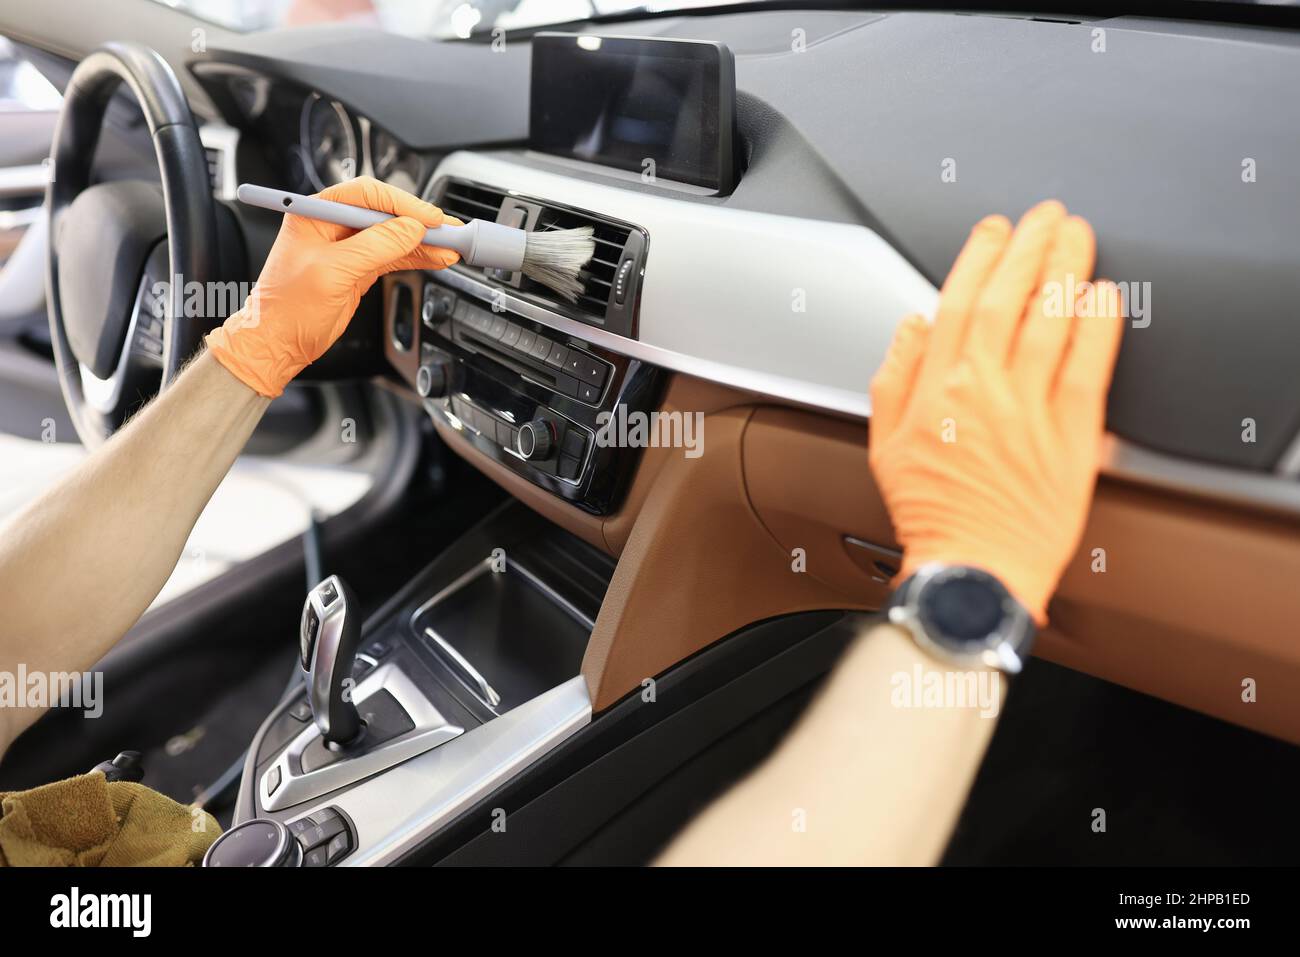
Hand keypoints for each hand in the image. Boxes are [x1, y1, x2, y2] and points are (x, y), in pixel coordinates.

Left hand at [206, 177, 461, 397]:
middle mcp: (332, 225)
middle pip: (384, 213)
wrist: (277, 345)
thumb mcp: (332, 273)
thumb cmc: (287, 310)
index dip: (402, 204)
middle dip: (418, 222)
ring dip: (423, 241)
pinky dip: (416, 257)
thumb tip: (411, 229)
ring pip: (394, 235)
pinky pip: (393, 255)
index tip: (429, 218)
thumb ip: (374, 247)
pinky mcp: (358, 268)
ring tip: (450, 247)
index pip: (367, 194)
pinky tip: (435, 257)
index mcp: (315, 213)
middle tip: (448, 231)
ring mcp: (347, 248)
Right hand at [868, 200, 1123, 623]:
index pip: (958, 302)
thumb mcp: (885, 442)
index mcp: (936, 388)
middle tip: (1045, 217)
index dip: (980, 257)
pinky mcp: (1073, 435)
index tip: (994, 232)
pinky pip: (1090, 366)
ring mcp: (1031, 410)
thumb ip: (896, 376)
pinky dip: (1098, 326)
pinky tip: (1105, 296)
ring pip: (1051, 321)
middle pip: (1008, 298)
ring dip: (1066, 269)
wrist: (974, 568)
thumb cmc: (933, 513)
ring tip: (1077, 237)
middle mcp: (984, 390)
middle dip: (1029, 247)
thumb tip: (911, 327)